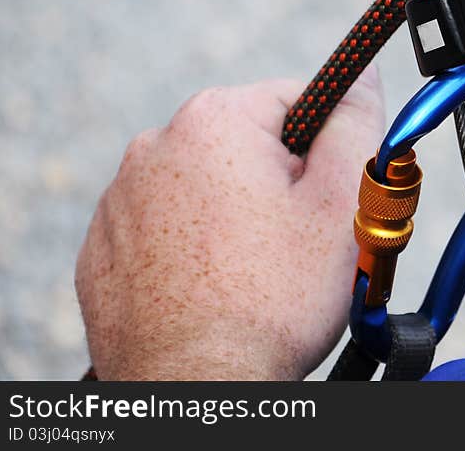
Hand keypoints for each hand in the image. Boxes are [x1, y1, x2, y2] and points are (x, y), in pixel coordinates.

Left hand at [75, 66, 384, 379]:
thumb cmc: (273, 299)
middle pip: (248, 145)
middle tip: (299, 242)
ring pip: (206, 187)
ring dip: (235, 214)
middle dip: (280, 183)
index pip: (294, 100)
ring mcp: (119, 200)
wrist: (197, 387)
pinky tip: (215, 285)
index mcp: (213, 121)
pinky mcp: (104, 249)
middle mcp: (153, 148)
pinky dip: (193, 247)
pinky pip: (165, 228)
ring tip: (256, 272)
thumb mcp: (341, 201)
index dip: (326, 148)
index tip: (331, 195)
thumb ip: (355, 123)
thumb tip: (361, 77)